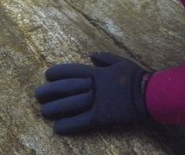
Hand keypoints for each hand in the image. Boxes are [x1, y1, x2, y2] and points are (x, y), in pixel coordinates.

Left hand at [35, 51, 149, 134]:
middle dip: (50, 91)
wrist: (148, 93)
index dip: (58, 72)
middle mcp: (93, 86)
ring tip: (42, 112)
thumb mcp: (119, 61)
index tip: (47, 74)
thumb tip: (90, 55)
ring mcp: (97, 102)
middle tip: (36, 94)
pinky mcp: (101, 118)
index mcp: (97, 72)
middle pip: (67, 88)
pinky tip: (57, 128)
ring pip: (71, 105)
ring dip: (55, 108)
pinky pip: (82, 122)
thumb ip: (104, 58)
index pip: (72, 71)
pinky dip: (69, 125)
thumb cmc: (135, 75)